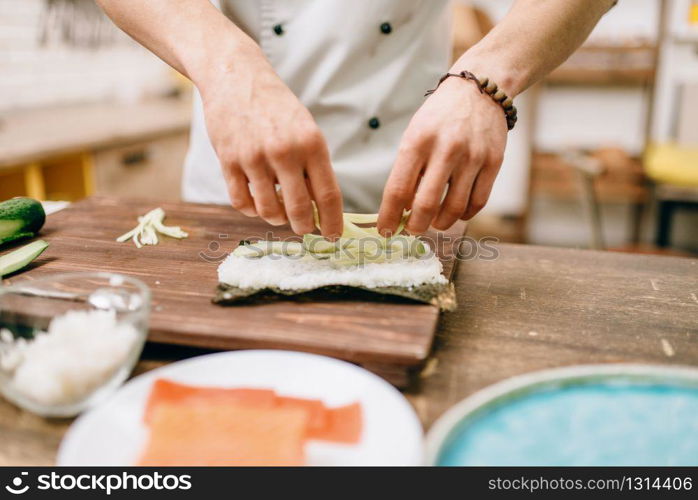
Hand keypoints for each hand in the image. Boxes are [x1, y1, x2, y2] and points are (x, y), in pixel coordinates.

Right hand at [199, 50, 342, 237]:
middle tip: (305, 229)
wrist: (236, 78)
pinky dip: (251, 209)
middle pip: (299, 209)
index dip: (333, 222)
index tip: (333, 236)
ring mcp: (254, 157)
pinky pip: (241, 202)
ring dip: (276, 218)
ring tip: (279, 212)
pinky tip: (257, 202)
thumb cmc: (276, 107)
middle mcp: (284, 151)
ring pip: (268, 210)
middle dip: (304, 227)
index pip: (328, 194)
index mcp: (311, 143)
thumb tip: (321, 208)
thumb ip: (313, 166)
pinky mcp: (228, 161)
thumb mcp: (305, 129)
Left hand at [377, 76, 506, 235]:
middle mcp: (446, 149)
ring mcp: (472, 157)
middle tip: (411, 229)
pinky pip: (478, 202)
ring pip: (454, 209)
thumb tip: (401, 209)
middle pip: (426, 205)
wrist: (480, 89)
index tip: (385, 230)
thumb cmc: (440, 116)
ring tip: (433, 223)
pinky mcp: (493, 163)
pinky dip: (464, 215)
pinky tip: (455, 213)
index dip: (389, 216)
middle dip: (415, 226)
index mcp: (418, 141)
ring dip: (440, 223)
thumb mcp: (415, 134)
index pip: (398, 189)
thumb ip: (408, 170)